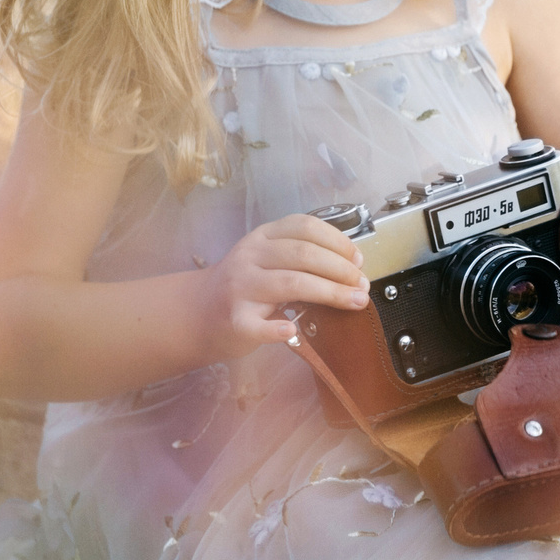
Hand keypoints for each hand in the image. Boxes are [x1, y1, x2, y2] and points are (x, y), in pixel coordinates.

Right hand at [199, 213, 369, 359]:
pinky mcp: (234, 320)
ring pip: (291, 284)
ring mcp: (239, 288)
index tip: (358, 259)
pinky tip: (294, 332)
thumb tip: (352, 269)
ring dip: (330, 293)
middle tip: (362, 286)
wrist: (198, 314)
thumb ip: (299, 259)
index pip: (304, 226)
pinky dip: (279, 329)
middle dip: (341, 270)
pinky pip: (260, 325)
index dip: (337, 241)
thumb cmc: (244, 287)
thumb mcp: (266, 260)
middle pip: (303, 255)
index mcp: (262, 237)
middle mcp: (249, 256)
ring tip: (354, 302)